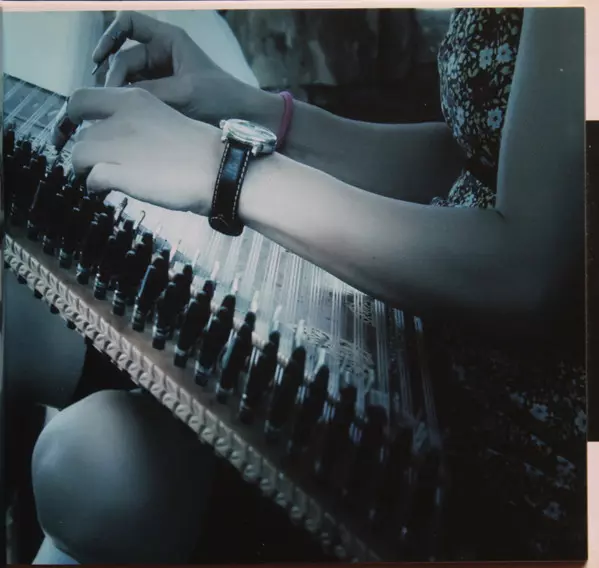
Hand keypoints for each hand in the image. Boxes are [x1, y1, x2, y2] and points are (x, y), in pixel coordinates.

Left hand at [65, 87, 222, 213]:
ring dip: (87, 169)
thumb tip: (128, 140)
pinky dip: (94, 185)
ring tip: (102, 180)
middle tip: (100, 164)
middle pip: (81, 133)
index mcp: (133, 100)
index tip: (83, 131)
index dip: (75, 118)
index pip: (81, 98)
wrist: (218, 169)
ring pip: (79, 155)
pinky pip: (90, 178)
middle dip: (88, 151)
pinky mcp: (117, 173)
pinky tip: (106, 190)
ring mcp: (116, 146)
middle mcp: (119, 118)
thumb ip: (141, 123)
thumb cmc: (201, 149)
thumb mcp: (166, 119)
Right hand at [94, 11, 248, 122]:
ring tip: (109, 111)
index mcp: (168, 40)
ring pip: (128, 80)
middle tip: (107, 99)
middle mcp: (161, 55)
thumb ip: (148, 92)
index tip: (97, 60)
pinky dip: (129, 105)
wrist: (246, 120)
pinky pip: (138, 97)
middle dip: (111, 76)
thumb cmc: (221, 99)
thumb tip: (114, 97)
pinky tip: (122, 118)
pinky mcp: (164, 98)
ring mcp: (161, 77)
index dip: (108, 38)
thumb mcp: (183, 93)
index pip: (127, 25)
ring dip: (117, 93)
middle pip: (122, 58)